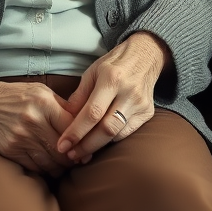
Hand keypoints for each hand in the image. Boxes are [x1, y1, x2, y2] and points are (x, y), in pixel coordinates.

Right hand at [0, 72, 78, 176]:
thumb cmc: (13, 95)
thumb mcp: (40, 91)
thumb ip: (61, 106)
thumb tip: (84, 123)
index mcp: (44, 103)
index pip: (73, 127)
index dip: (84, 139)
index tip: (89, 145)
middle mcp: (34, 121)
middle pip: (64, 149)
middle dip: (75, 158)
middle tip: (81, 160)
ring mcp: (21, 137)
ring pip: (51, 162)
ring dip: (61, 167)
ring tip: (66, 165)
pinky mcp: (10, 151)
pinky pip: (35, 167)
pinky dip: (45, 170)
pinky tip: (50, 167)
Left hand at [56, 32, 167, 159]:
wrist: (146, 55)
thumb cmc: (114, 63)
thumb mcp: (92, 72)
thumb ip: (79, 96)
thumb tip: (64, 121)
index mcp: (112, 78)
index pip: (92, 112)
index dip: (76, 132)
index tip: (63, 145)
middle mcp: (128, 92)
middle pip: (106, 128)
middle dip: (86, 146)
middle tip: (71, 155)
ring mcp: (140, 104)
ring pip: (117, 134)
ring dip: (97, 146)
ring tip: (82, 152)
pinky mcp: (148, 112)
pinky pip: (127, 133)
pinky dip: (111, 140)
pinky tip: (100, 141)